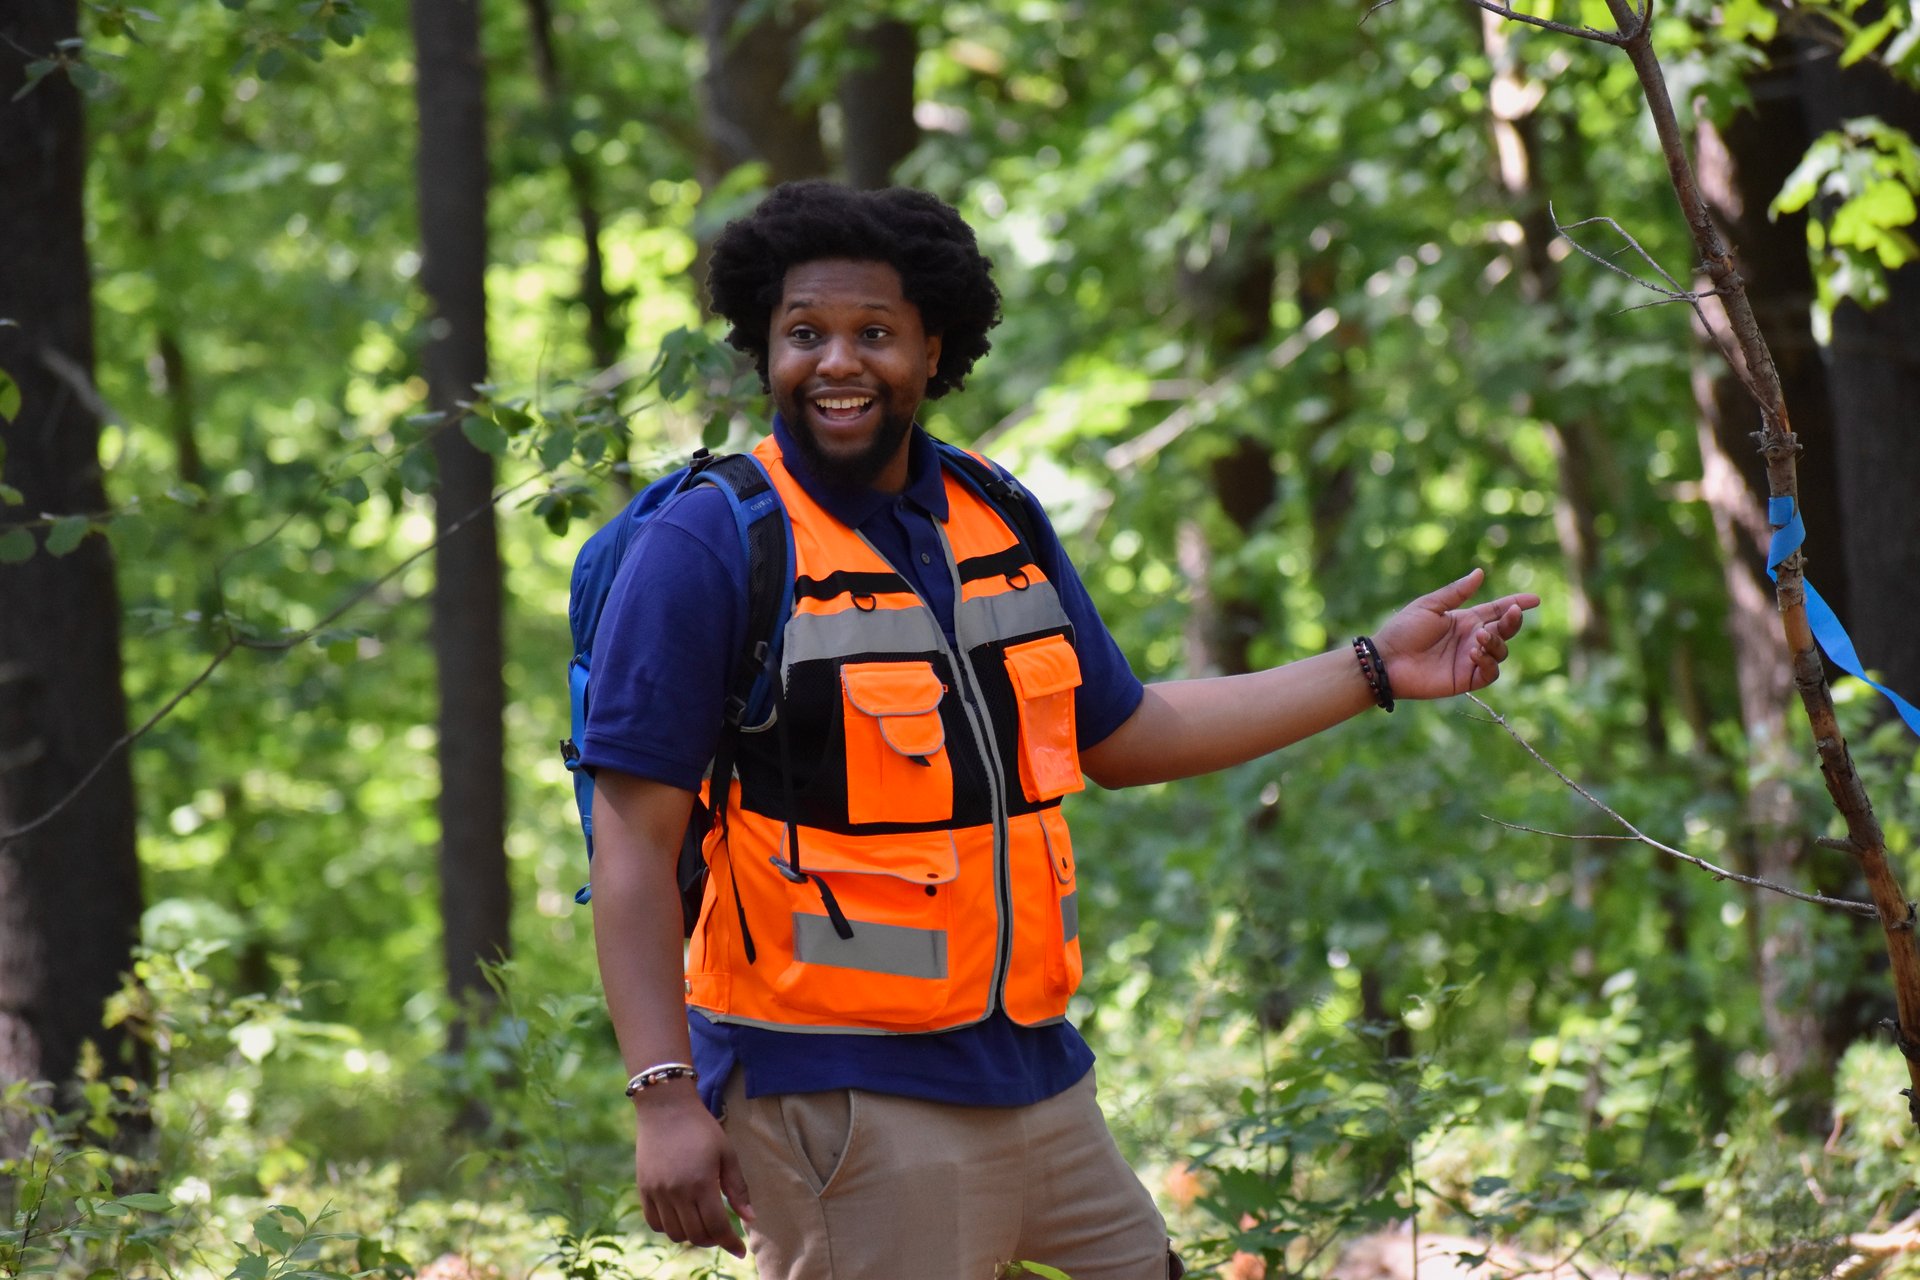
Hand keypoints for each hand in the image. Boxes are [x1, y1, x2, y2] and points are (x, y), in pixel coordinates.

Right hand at [633, 1086, 753, 1257]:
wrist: (666, 1108)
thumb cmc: (702, 1128)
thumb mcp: (727, 1154)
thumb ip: (738, 1188)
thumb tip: (750, 1218)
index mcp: (701, 1183)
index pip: (717, 1227)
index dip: (730, 1243)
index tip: (740, 1251)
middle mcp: (677, 1192)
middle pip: (696, 1235)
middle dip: (713, 1239)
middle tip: (722, 1232)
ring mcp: (657, 1193)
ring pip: (675, 1234)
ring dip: (691, 1235)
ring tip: (701, 1223)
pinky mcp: (644, 1190)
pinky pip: (655, 1223)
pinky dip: (669, 1228)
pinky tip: (681, 1217)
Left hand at [1372, 568, 1540, 700]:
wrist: (1386, 660)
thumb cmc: (1403, 630)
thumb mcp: (1430, 606)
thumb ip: (1456, 593)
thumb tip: (1479, 573)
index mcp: (1465, 619)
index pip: (1497, 610)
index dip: (1516, 604)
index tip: (1535, 599)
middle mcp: (1471, 639)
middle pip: (1505, 630)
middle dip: (1513, 621)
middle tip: (1511, 612)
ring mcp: (1470, 659)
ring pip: (1501, 651)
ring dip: (1496, 641)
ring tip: (1479, 636)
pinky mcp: (1466, 679)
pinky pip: (1490, 672)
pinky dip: (1488, 662)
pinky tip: (1476, 652)